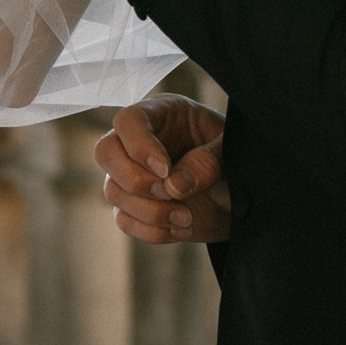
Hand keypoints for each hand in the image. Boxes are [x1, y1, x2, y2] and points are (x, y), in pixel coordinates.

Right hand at [95, 92, 228, 244]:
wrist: (240, 198)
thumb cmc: (236, 161)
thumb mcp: (232, 152)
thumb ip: (208, 161)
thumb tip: (174, 186)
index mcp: (162, 114)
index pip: (128, 120)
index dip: (139, 146)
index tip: (166, 170)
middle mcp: (138, 142)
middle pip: (105, 152)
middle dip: (134, 180)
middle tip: (169, 193)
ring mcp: (132, 174)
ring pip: (112, 190)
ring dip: (148, 210)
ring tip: (187, 217)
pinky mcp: (135, 206)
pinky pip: (124, 220)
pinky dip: (150, 230)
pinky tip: (180, 229)